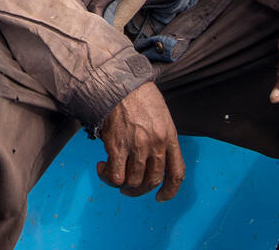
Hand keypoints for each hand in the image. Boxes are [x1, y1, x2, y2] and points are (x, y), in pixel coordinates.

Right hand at [97, 82, 184, 200]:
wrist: (118, 82)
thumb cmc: (137, 94)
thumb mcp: (160, 115)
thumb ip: (160, 137)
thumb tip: (149, 158)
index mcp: (170, 137)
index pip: (177, 173)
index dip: (170, 190)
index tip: (161, 197)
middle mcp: (156, 145)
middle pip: (152, 180)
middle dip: (140, 190)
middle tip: (130, 189)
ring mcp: (137, 147)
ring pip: (133, 181)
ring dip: (122, 185)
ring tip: (112, 175)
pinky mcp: (118, 146)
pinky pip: (115, 175)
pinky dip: (108, 177)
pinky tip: (102, 167)